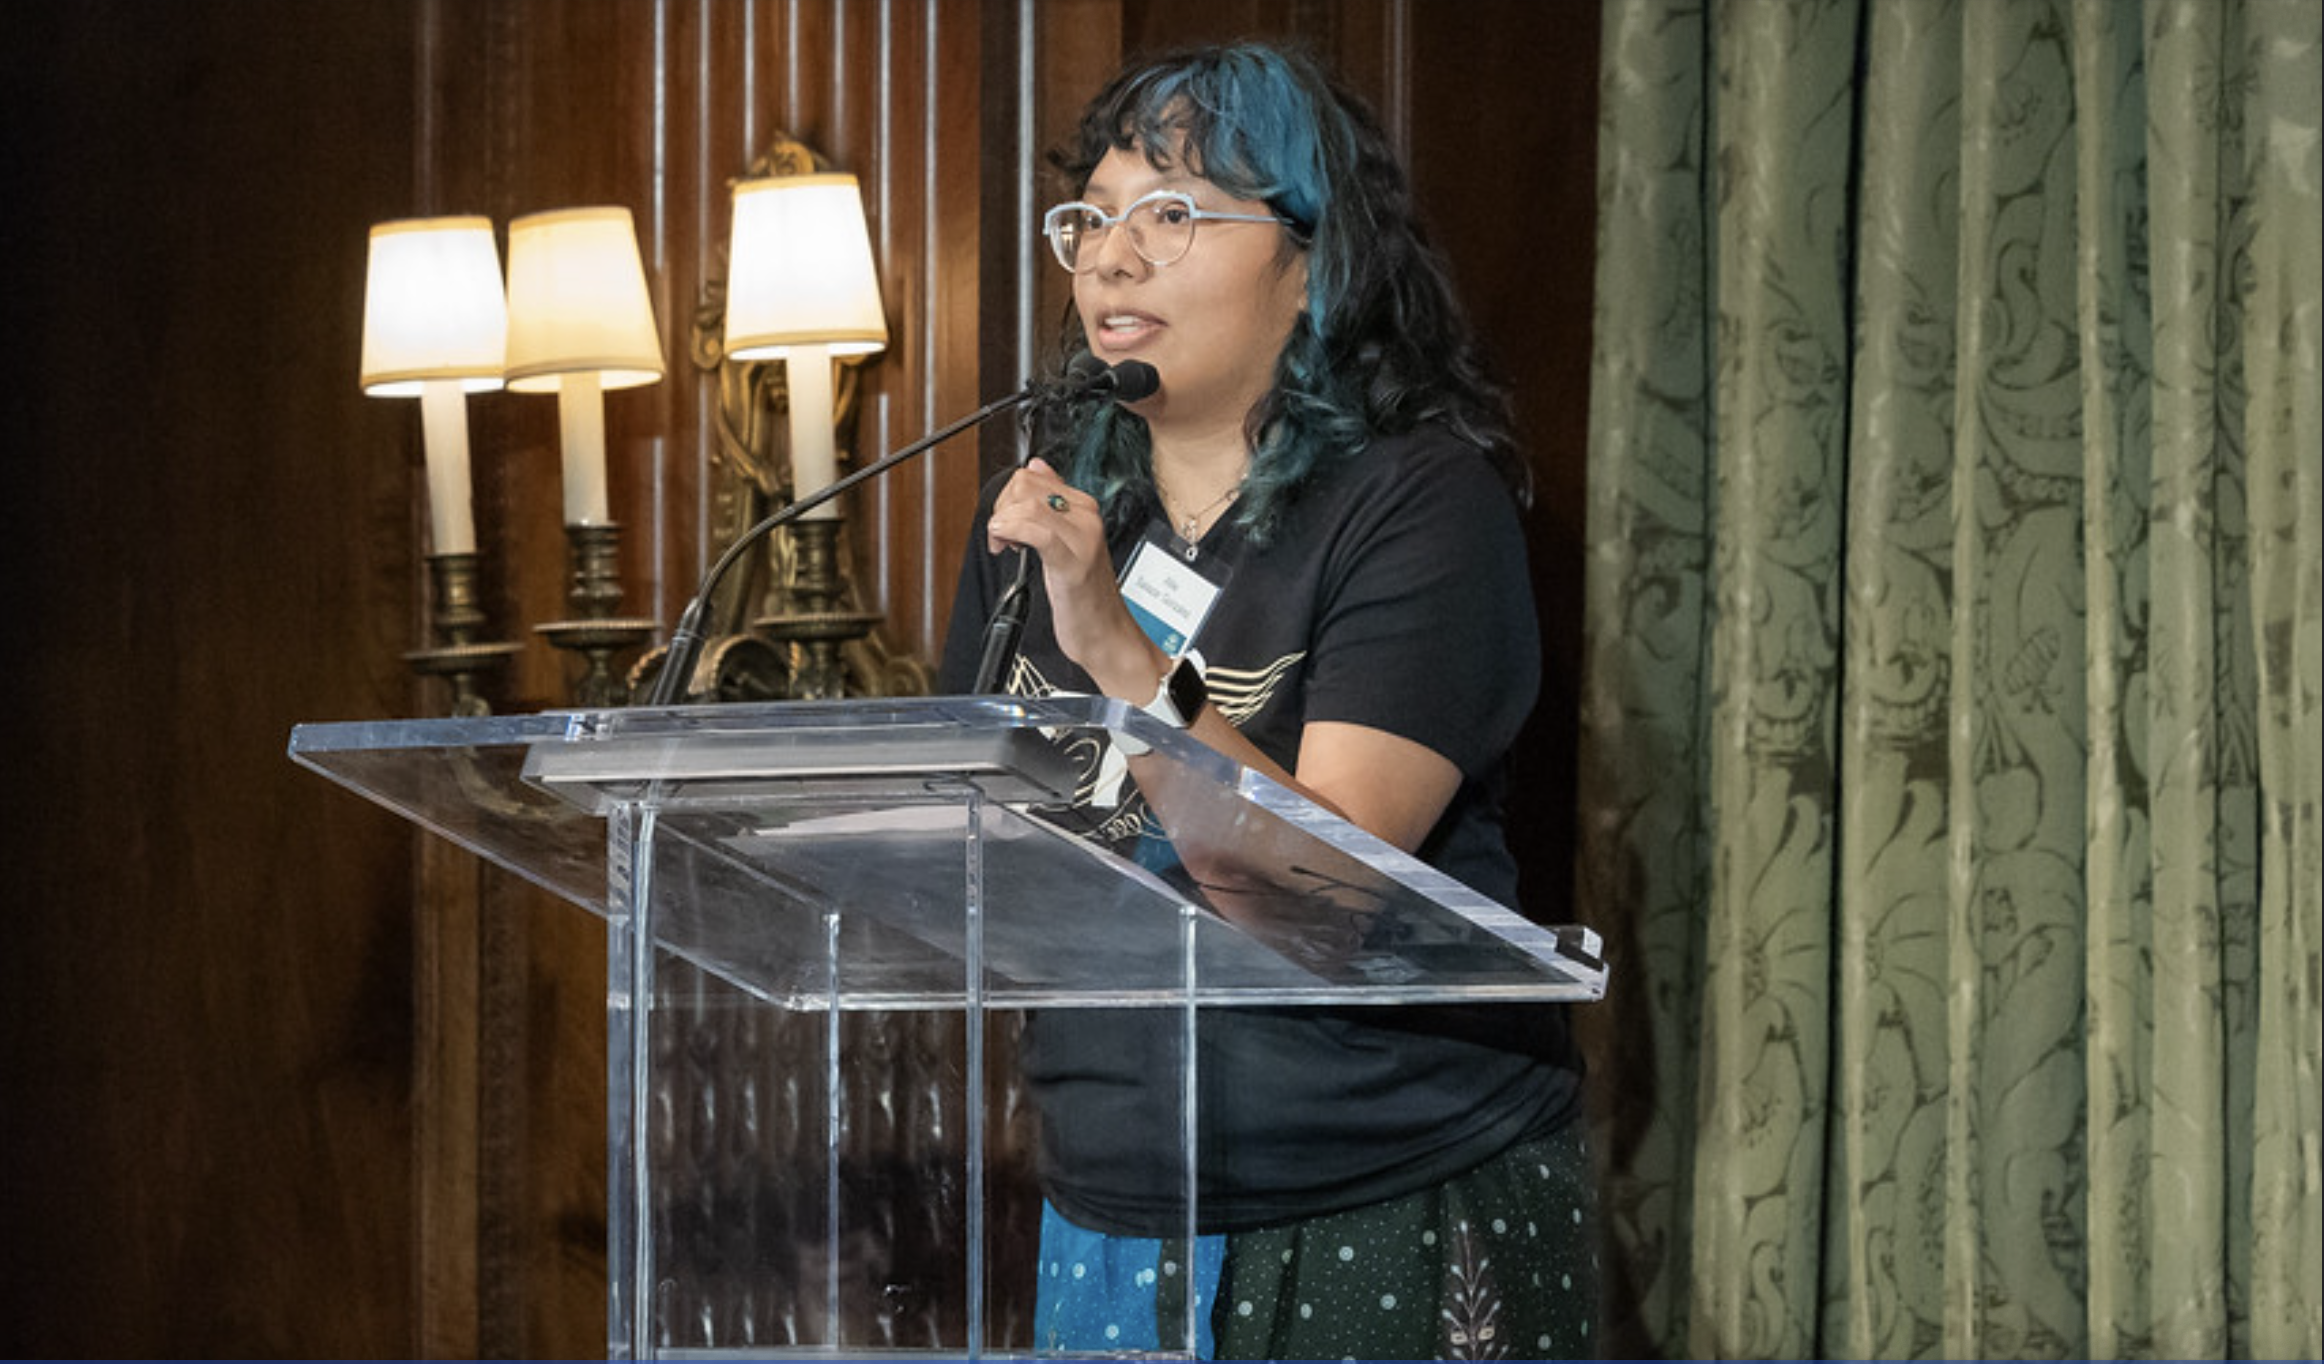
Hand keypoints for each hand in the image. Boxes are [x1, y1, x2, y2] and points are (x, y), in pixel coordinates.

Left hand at [985, 458, 1161, 695]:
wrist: (1106, 633)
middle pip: (1025, 486)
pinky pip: (1036, 531)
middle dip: (1001, 508)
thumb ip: (1051, 502)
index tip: (1004, 523)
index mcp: (1084, 508)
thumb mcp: (1065, 539)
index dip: (1007, 497)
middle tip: (1002, 537)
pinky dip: (1011, 532)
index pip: (1032, 476)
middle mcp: (1086, 517)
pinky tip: (1005, 545)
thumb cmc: (1084, 595)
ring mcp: (1082, 538)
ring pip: (1027, 504)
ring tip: (1005, 545)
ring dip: (1001, 523)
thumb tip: (1038, 466)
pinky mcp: (1073, 562)